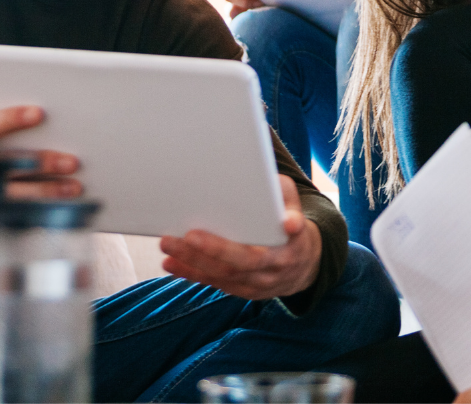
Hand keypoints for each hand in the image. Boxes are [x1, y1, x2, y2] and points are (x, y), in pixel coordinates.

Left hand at [160, 175, 321, 299]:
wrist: (302, 263)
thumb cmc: (288, 221)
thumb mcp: (292, 202)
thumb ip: (280, 192)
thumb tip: (261, 181)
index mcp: (293, 238)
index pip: (292, 232)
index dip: (289, 225)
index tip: (286, 222)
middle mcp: (277, 264)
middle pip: (245, 261)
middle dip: (214, 249)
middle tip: (187, 235)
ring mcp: (260, 282)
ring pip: (225, 275)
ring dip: (194, 261)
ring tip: (169, 244)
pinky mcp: (244, 290)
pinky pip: (216, 284)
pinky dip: (192, 273)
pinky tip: (171, 263)